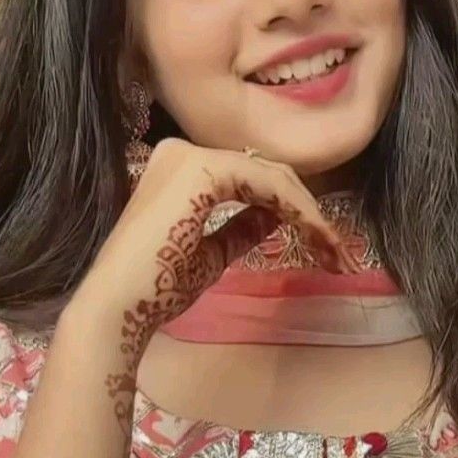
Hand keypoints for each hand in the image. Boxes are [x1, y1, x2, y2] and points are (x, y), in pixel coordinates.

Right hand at [72, 139, 355, 430]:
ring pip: (273, 178)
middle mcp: (183, 151)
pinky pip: (266, 185)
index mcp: (180, 168)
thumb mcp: (209, 254)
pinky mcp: (203, 171)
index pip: (251, 178)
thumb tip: (275, 217)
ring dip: (309, 214)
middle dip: (308, 212)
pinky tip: (315, 236)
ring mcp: (192, 157)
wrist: (118, 306)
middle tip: (339, 253)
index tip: (323, 247)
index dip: (291, 209)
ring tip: (334, 252)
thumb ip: (240, 229)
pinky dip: (297, 210)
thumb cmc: (154, 289)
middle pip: (266, 173)